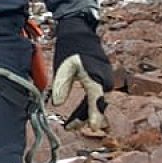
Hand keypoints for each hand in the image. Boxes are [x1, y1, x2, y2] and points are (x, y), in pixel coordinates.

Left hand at [50, 15, 112, 131]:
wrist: (81, 34)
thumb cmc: (72, 49)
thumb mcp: (63, 67)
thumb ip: (60, 86)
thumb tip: (56, 104)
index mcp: (95, 78)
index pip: (96, 101)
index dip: (94, 115)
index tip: (93, 127)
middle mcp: (105, 81)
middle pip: (95, 105)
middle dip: (83, 118)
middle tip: (69, 128)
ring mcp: (105, 81)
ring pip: (95, 102)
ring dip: (83, 114)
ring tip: (70, 125)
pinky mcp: (101, 80)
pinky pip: (94, 97)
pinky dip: (86, 106)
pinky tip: (76, 115)